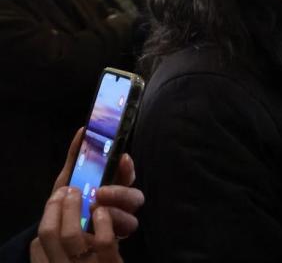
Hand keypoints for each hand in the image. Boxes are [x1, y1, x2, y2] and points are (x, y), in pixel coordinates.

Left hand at [29, 129, 144, 262]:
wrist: (56, 232)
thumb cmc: (68, 202)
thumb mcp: (68, 179)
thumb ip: (77, 157)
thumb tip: (82, 131)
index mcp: (115, 186)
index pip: (128, 175)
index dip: (128, 167)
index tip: (121, 158)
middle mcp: (122, 205)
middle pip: (135, 198)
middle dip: (120, 193)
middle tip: (100, 193)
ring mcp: (119, 224)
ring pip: (131, 220)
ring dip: (115, 215)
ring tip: (94, 213)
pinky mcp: (114, 241)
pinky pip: (118, 238)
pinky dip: (107, 233)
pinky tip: (93, 229)